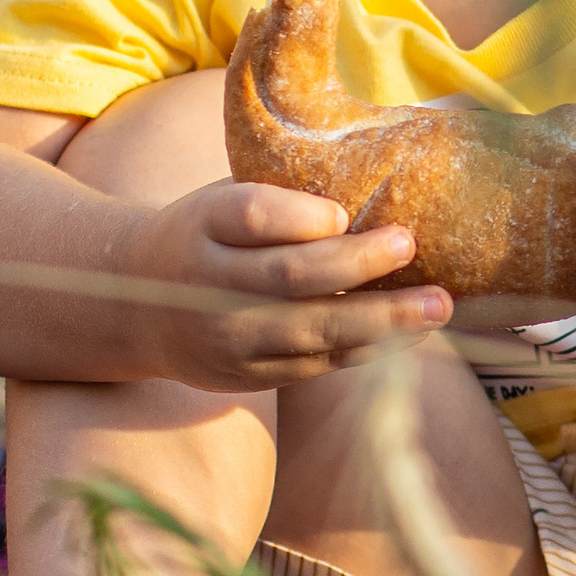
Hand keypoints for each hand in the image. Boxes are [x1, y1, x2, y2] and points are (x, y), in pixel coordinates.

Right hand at [124, 180, 450, 390]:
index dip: (302, 216)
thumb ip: (278, 200)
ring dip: (381, 320)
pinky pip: (315, 364)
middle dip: (358, 264)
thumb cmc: (207, 238)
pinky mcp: (249, 376)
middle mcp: (211, 283)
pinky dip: (366, 349)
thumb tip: (367, 199)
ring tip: (436, 307)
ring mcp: (229, 338)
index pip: (253, 214)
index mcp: (206, 223)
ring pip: (311, 331)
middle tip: (410, 246)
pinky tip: (408, 334)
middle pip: (289, 276)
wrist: (139, 309)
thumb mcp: (222, 202)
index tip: (344, 213)